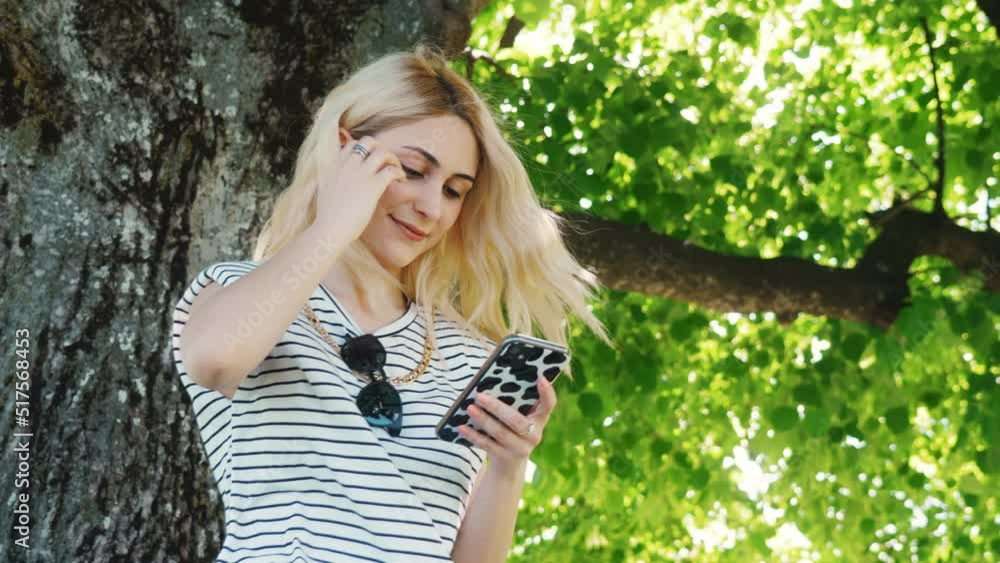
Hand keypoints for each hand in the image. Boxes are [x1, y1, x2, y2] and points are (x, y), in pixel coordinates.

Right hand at [313, 126, 405, 241]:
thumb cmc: (328, 217)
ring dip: (393, 159)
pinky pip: (391, 170)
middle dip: (380, 148)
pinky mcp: (372, 185)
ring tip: (397, 171)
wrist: (329, 229)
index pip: (351, 144)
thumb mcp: (324, 190)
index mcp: (334, 164)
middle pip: (368, 142)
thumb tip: (341, 183)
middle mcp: (347, 164)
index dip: (365, 150)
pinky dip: (399, 173)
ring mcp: (360, 173)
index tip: (371, 161)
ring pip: (382, 152)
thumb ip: (333, 180)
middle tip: (386, 162)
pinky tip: (400, 181)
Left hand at [458, 375, 557, 473]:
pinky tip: (462, 427)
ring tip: (470, 408)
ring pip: (500, 433)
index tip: (540, 377)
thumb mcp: (518, 417)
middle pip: (517, 421)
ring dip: (483, 420)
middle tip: (479, 396)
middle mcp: (534, 435)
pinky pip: (488, 445)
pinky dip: (474, 436)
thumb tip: (490, 380)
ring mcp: (521, 449)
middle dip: (496, 408)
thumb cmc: (512, 430)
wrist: (509, 464)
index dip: (547, 392)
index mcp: (540, 419)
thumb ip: (513, 402)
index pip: (549, 405)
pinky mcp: (505, 458)